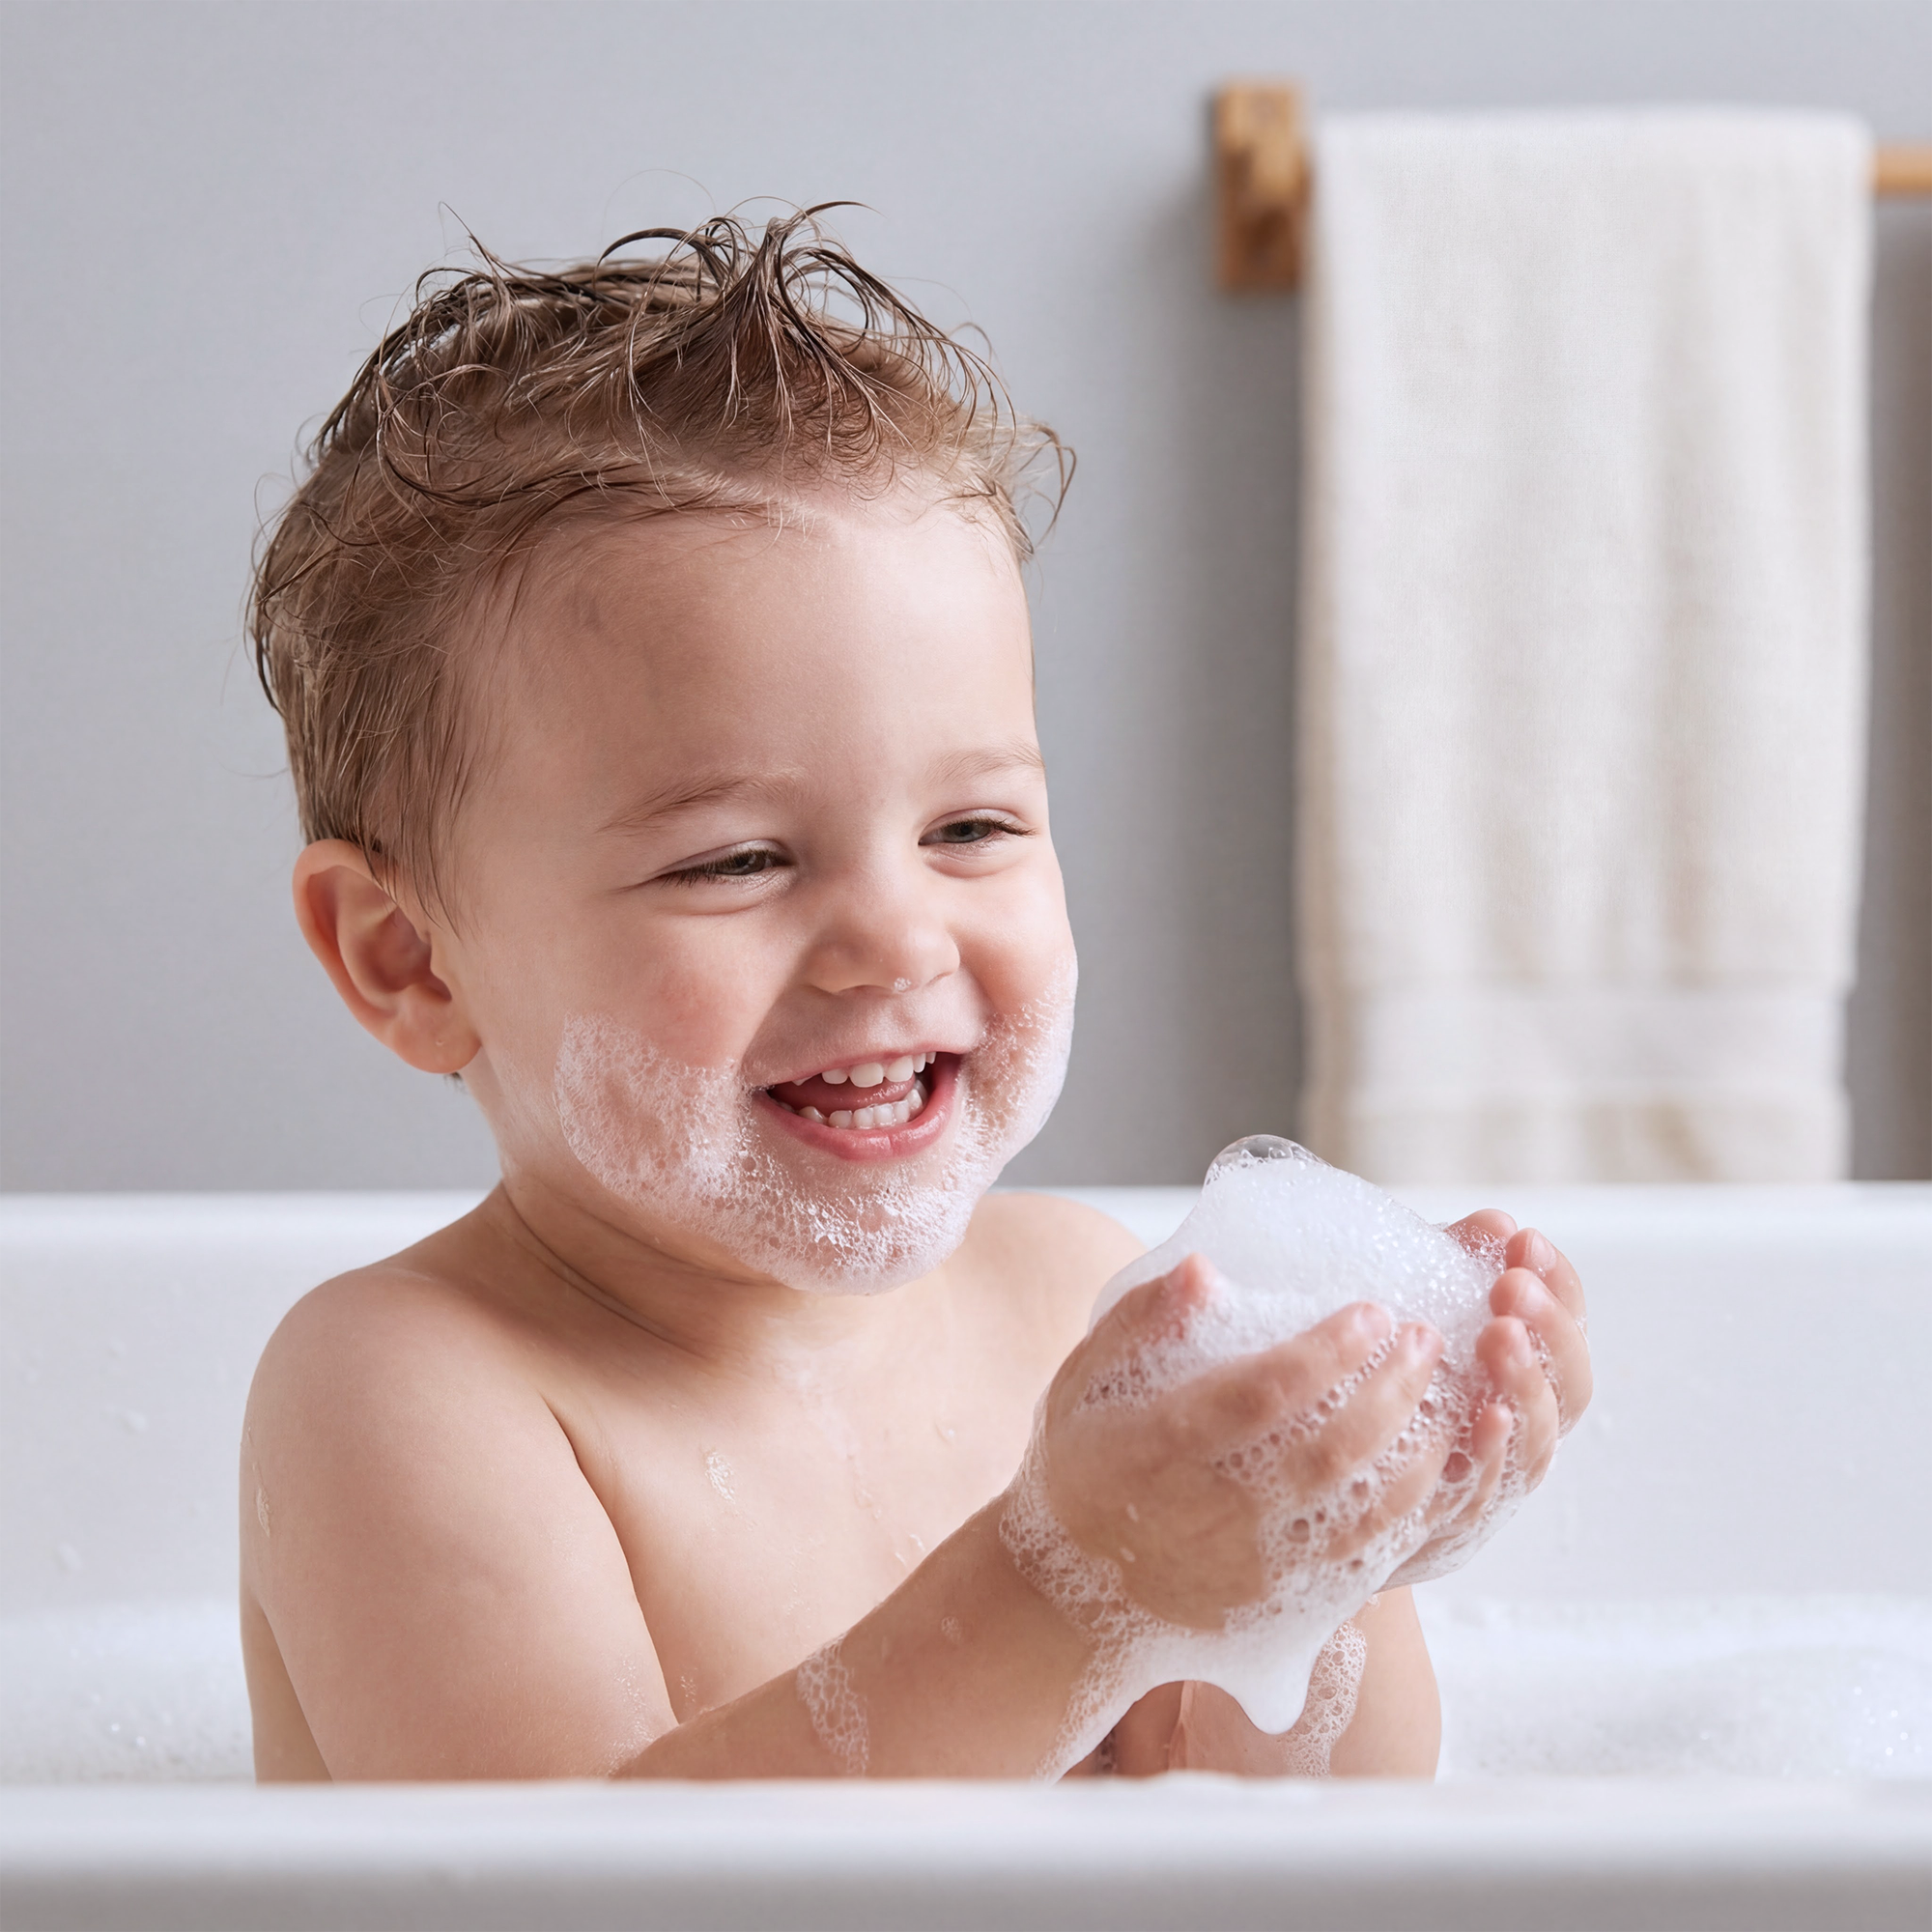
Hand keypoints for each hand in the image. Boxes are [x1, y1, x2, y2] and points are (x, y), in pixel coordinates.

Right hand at [1030, 1254, 1486, 1630]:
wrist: (1078, 1595)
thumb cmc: (1085, 1467)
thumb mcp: (1084, 1382)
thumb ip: (1140, 1321)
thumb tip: (1203, 1268)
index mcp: (1164, 1448)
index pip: (1263, 1394)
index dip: (1326, 1352)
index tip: (1373, 1310)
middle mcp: (1215, 1513)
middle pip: (1328, 1449)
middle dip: (1391, 1387)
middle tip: (1425, 1335)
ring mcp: (1258, 1565)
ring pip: (1363, 1508)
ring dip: (1416, 1444)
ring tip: (1446, 1389)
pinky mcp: (1290, 1602)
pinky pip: (1371, 1556)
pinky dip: (1415, 1507)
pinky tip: (1436, 1458)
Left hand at [1377, 1213, 1590, 1587]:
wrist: (1305, 1479)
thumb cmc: (1363, 1377)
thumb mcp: (1406, 1312)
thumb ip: (1450, 1269)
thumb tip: (1492, 1222)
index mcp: (1516, 1375)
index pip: (1567, 1331)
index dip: (1561, 1290)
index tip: (1526, 1242)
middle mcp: (1518, 1431)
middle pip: (1570, 1388)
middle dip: (1550, 1332)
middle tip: (1511, 1287)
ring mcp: (1490, 1480)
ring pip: (1537, 1441)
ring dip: (1526, 1383)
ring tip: (1500, 1333)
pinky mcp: (1448, 1523)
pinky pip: (1487, 1494)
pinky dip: (1497, 1454)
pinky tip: (1488, 1415)